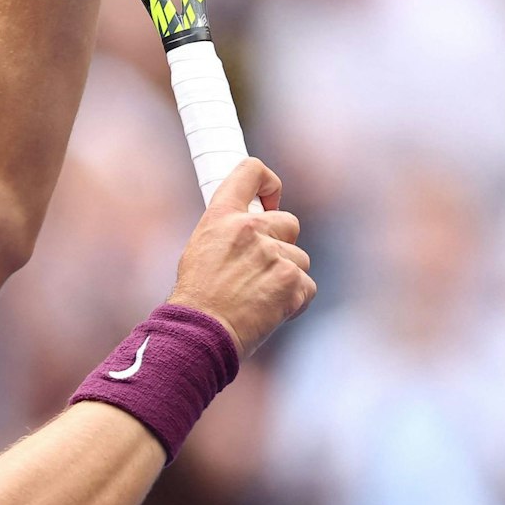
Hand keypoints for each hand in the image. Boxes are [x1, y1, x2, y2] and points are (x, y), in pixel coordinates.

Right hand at [168, 159, 314, 355]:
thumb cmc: (196, 297)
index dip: (268, 182)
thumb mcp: (201, 249)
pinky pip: (307, 286)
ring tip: (258, 297)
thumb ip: (230, 231)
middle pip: (289, 222)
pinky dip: (294, 301)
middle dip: (281, 245)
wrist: (200, 333)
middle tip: (258, 271)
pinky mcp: (291, 282)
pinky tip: (270, 311)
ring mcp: (274, 254)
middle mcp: (250, 228)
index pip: (252, 171)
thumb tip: (255, 226)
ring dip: (287, 277)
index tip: (270, 199)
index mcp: (223, 216)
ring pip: (300, 258)